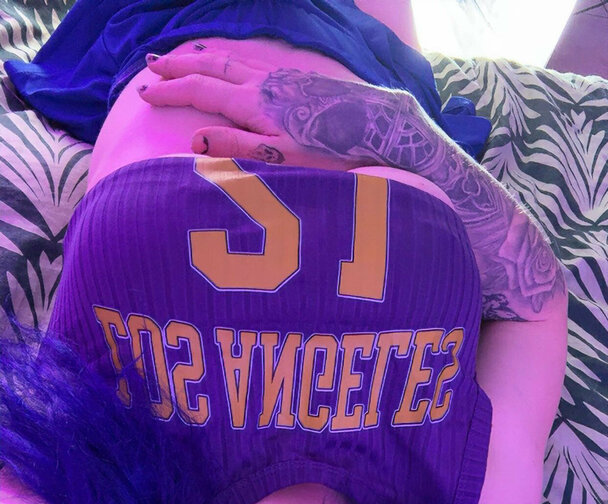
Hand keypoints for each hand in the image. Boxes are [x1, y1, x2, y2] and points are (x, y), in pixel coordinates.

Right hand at [139, 48, 405, 169]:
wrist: (379, 127)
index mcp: (254, 104)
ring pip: (232, 61)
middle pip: (212, 68)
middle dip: (179, 66)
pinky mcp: (300, 80)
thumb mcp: (283, 160)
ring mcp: (283, 78)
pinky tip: (233, 66)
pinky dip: (230, 61)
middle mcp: (264, 84)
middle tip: (151, 63)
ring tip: (184, 58)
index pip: (200, 92)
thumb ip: (238, 149)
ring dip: (203, 59)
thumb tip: (195, 142)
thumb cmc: (332, 152)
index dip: (170, 91)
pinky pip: (253, 63)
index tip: (143, 93)